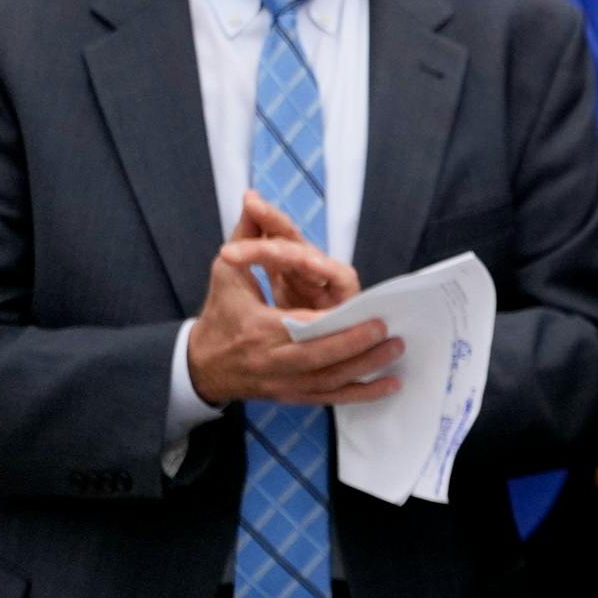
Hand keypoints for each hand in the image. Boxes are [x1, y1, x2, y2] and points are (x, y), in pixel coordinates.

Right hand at [185, 190, 393, 406]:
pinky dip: (361, 394)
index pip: (299, 327)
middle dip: (355, 348)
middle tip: (389, 333)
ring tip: (396, 351)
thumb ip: (249, 237)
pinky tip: (390, 385)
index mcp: (258, 329)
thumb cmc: (220, 313)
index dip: (331, 327)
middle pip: (319, 359)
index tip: (364, 316)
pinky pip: (331, 398)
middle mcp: (271, 361)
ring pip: (330, 381)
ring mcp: (283, 383)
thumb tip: (253, 198)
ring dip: (366, 368)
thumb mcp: (228, 272)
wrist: (202, 364)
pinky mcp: (293, 397)